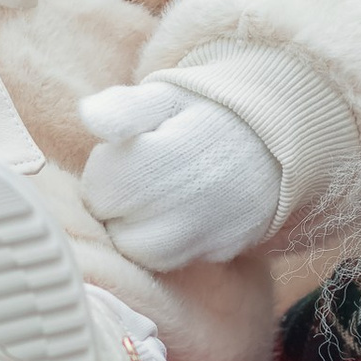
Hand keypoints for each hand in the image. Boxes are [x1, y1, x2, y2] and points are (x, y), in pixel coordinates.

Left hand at [78, 79, 281, 270]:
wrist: (272, 135)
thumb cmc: (204, 113)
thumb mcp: (163, 97)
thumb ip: (123, 107)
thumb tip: (89, 117)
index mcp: (170, 157)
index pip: (100, 192)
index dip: (106, 173)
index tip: (128, 155)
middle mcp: (193, 202)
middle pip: (119, 231)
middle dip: (119, 208)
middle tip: (141, 181)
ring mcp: (212, 230)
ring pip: (147, 257)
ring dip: (141, 233)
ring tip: (156, 201)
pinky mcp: (226, 250)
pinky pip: (181, 263)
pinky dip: (172, 245)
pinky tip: (180, 216)